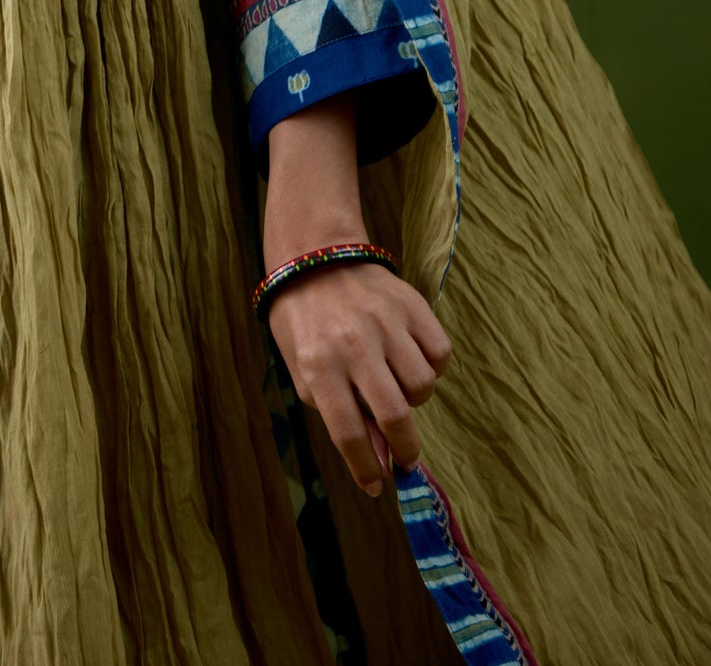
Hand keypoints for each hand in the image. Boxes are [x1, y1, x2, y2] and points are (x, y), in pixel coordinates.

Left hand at [265, 257, 451, 496]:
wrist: (316, 257)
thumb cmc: (304, 322)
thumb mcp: (303, 371)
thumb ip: (337, 414)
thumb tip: (381, 459)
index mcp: (318, 363)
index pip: (348, 433)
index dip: (366, 469)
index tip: (376, 486)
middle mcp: (353, 344)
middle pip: (395, 416)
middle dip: (405, 450)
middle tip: (405, 457)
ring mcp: (386, 322)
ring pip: (423, 387)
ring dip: (413, 399)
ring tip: (395, 385)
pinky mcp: (412, 305)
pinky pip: (440, 354)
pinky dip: (431, 366)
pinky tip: (410, 359)